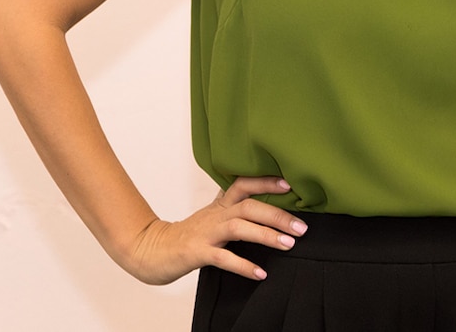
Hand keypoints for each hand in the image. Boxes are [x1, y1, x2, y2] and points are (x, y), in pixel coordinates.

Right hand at [122, 176, 306, 284]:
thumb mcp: (214, 216)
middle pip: (250, 206)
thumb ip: (236, 210)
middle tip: (302, 226)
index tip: (290, 184)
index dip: (267, 182)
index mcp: (221, 204)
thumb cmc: (190, 235)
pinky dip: (243, 265)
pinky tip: (260, 273)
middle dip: (278, 214)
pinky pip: (223, 258)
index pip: (245, 183)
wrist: (153, 250)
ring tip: (288, 244)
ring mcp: (206, 232)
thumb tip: (269, 208)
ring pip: (240, 227)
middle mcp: (216, 214)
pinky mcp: (197, 252)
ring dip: (266, 235)